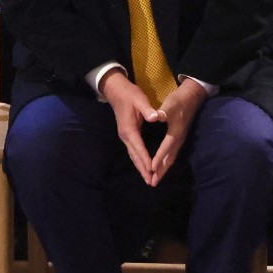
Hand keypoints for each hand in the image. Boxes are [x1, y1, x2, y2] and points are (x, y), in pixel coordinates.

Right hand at [99, 69, 162, 184]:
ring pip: (133, 155)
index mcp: (129, 129)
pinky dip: (138, 160)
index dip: (145, 159)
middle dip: (142, 169)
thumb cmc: (129, 94)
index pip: (139, 147)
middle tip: (151, 182)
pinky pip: (133, 151)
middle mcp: (125, 136)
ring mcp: (125, 136)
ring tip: (148, 179)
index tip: (152, 170)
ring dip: (140, 167)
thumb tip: (156, 117)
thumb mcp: (140, 99)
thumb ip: (148, 109)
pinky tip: (143, 166)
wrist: (116, 91)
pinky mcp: (126, 135)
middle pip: (134, 156)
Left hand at [150, 79, 207, 186]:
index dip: (159, 158)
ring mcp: (179, 140)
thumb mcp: (171, 104)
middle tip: (152, 183)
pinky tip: (161, 167)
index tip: (151, 168)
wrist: (192, 97)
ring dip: (163, 169)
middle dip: (161, 171)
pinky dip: (166, 162)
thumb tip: (157, 116)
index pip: (166, 148)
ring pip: (171, 158)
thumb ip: (164, 111)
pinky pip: (172, 154)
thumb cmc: (179, 100)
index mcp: (175, 132)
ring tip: (155, 180)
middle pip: (170, 158)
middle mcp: (178, 139)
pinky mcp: (178, 138)